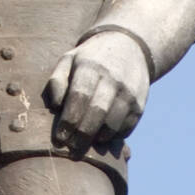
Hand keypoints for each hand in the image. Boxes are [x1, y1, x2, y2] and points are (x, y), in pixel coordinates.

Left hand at [45, 30, 149, 152]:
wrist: (129, 46)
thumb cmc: (90, 58)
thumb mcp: (69, 59)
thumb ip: (57, 81)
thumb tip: (55, 106)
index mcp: (91, 67)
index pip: (80, 97)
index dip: (69, 120)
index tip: (60, 138)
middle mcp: (113, 80)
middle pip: (97, 113)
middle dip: (81, 135)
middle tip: (70, 149)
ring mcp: (129, 93)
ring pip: (113, 124)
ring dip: (97, 138)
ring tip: (84, 143)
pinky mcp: (140, 105)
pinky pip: (125, 128)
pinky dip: (112, 136)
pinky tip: (100, 135)